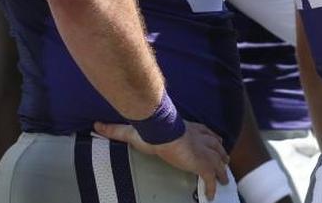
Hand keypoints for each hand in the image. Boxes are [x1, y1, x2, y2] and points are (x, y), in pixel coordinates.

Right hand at [95, 120, 229, 199]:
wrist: (163, 131)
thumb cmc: (151, 130)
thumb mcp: (134, 130)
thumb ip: (116, 130)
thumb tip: (97, 126)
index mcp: (189, 129)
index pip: (205, 132)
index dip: (211, 138)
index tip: (215, 142)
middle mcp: (200, 139)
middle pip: (216, 146)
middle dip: (221, 154)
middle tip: (225, 161)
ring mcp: (203, 151)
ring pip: (218, 162)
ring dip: (222, 171)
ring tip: (224, 180)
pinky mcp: (201, 164)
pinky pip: (211, 178)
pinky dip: (213, 187)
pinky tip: (213, 196)